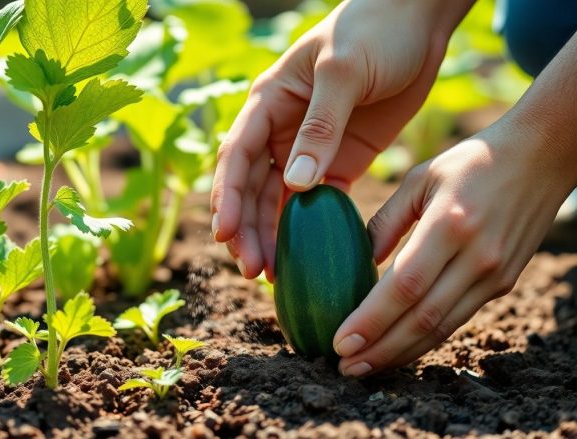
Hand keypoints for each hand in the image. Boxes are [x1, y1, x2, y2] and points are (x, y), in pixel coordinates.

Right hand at [210, 0, 471, 279]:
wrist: (418, 22)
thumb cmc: (374, 31)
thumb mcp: (344, 73)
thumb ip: (321, 126)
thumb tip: (295, 185)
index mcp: (268, 102)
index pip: (236, 155)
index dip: (226, 197)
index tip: (225, 235)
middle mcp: (280, 129)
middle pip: (251, 187)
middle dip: (247, 228)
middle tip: (252, 269)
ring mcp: (309, 149)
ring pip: (278, 201)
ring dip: (272, 236)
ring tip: (271, 274)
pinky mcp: (339, 162)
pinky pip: (316, 203)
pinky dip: (308, 230)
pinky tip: (307, 256)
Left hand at [333, 129, 575, 376]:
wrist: (540, 157)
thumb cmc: (470, 162)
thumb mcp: (419, 178)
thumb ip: (385, 221)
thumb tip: (355, 261)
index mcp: (450, 224)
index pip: (404, 286)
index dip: (371, 320)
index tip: (339, 341)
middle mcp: (476, 257)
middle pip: (422, 318)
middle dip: (379, 350)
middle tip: (344, 368)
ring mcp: (494, 275)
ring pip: (441, 328)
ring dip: (400, 353)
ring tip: (364, 367)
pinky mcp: (503, 283)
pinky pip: (457, 319)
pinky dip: (425, 339)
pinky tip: (398, 348)